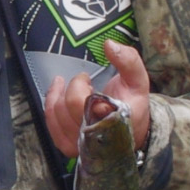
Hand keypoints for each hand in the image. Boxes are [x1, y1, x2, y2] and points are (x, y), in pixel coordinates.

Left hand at [42, 40, 151, 158]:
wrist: (132, 131)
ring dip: (60, 94)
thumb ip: (129, 61)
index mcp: (114, 119)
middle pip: (69, 104)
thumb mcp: (138, 81)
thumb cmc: (132, 104)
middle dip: (73, 86)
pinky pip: (51, 125)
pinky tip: (57, 94)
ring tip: (73, 87)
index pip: (87, 100)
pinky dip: (51, 106)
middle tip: (84, 80)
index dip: (80, 86)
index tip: (87, 77)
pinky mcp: (69, 146)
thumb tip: (108, 44)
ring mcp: (81, 143)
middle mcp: (96, 134)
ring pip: (57, 113)